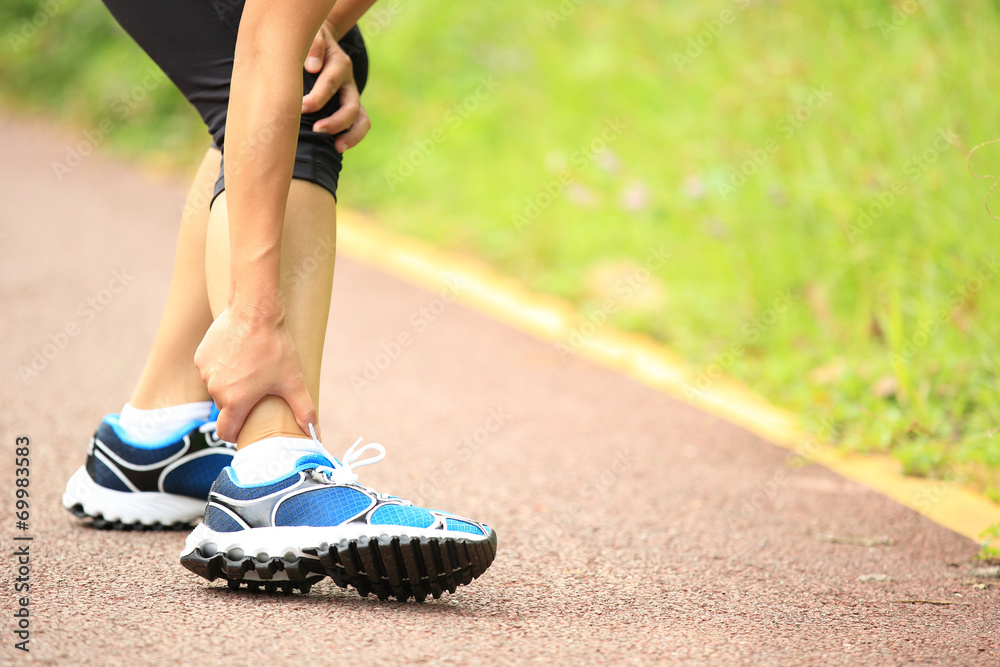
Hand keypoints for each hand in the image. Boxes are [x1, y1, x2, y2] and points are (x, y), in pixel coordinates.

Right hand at [194, 305, 318, 441]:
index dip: (235, 435)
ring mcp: (206, 371)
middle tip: (256, 392)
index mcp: (235, 401)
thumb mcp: (293, 381)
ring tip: (250, 370)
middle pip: (225, 407)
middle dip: (238, 404)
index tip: (244, 431)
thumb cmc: (274, 348)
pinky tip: (238, 355)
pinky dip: (221, 367)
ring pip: (217, 386)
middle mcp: (215, 389)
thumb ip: (304, 410)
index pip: (226, 432)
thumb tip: (314, 433)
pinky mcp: (201, 355)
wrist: (255, 311)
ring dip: (229, 384)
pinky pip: (210, 369)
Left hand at [302, 21, 370, 152]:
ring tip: (337, 147)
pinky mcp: (351, 107)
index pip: (331, 83)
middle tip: (316, 129)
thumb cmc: (309, 41)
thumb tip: (313, 67)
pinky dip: (352, 138)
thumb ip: (314, 45)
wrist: (321, 43)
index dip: (318, 97)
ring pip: (361, 120)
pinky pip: (359, 126)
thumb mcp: (311, 35)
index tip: (301, 107)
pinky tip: (336, 148)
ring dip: (351, 135)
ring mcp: (352, 97)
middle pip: (351, 106)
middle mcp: (349, 83)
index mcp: (340, 64)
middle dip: (335, 121)